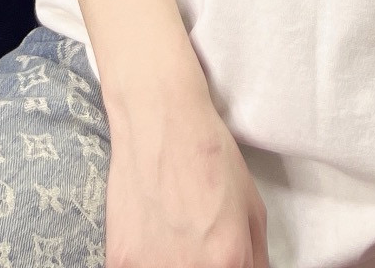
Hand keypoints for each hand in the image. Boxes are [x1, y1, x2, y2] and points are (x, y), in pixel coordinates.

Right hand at [105, 91, 268, 267]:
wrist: (159, 120)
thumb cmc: (208, 154)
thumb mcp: (253, 206)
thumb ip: (255, 256)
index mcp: (229, 259)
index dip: (229, 267)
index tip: (221, 259)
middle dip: (203, 266)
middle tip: (196, 242)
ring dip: (172, 264)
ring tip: (172, 239)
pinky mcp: (119, 263)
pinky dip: (146, 260)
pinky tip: (152, 236)